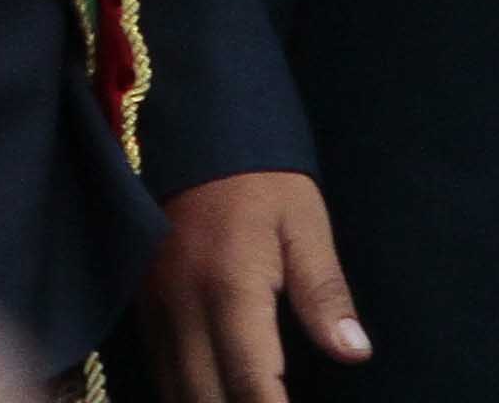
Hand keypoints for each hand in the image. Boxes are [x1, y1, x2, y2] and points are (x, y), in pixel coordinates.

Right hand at [146, 171, 368, 402]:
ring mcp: (156, 309)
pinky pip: (161, 372)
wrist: (188, 123)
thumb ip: (324, 291)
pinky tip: (211, 399)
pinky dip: (185, 398)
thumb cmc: (258, 172)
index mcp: (230, 288)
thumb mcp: (303, 220)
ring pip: (176, 393)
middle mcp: (184, 307)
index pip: (252, 384)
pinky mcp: (143, 305)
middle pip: (205, 400)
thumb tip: (355, 352)